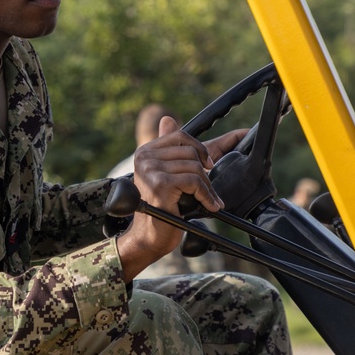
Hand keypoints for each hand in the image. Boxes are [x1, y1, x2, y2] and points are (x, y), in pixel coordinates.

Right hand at [115, 116, 245, 280]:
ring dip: (207, 187)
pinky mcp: (160, 184)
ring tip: (209, 200)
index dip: (199, 148)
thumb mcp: (168, 172)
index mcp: (145, 151)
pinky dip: (206, 195)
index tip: (208, 164)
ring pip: (194, 167)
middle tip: (208, 189)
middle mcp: (144, 157)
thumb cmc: (162, 206)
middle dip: (205, 172)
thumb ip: (171, 147)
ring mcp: (150, 170)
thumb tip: (167, 118)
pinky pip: (194, 181)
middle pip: (190, 151)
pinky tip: (209, 205)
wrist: (150, 236)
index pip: (179, 134)